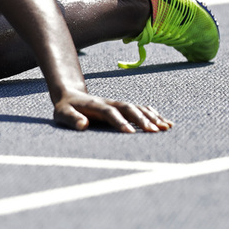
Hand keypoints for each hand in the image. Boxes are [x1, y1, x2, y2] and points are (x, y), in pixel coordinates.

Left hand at [54, 90, 172, 132]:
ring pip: (138, 108)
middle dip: (141, 119)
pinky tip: (166, 124)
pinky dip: (154, 115)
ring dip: (152, 117)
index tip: (130, 132)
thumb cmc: (66, 109)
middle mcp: (110, 103)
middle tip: (153, 132)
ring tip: (165, 128)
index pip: (110, 113)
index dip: (120, 122)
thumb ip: (72, 119)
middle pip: (128, 109)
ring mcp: (118, 105)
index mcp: (95, 106)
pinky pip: (142, 109)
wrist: (71, 96)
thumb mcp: (62, 114)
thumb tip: (84, 124)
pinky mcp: (124, 108)